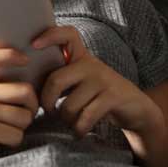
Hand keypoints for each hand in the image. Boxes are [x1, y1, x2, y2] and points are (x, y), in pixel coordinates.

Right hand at [0, 47, 39, 166]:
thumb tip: (30, 80)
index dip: (10, 55)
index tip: (26, 60)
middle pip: (26, 91)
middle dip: (32, 108)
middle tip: (24, 116)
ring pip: (25, 116)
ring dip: (21, 128)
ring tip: (5, 130)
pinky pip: (18, 134)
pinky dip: (14, 141)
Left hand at [33, 26, 163, 142]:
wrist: (137, 108)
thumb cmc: (100, 97)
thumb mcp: (83, 81)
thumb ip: (62, 78)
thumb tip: (30, 88)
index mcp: (82, 58)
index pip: (68, 35)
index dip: (50, 35)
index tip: (34, 44)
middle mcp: (92, 65)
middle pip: (56, 79)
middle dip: (47, 102)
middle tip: (50, 111)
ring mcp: (103, 80)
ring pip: (69, 105)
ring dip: (66, 120)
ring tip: (71, 122)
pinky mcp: (113, 97)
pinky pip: (85, 117)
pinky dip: (79, 129)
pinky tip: (80, 131)